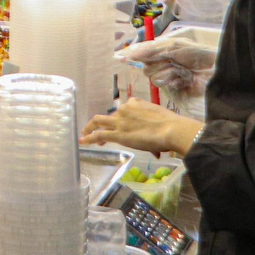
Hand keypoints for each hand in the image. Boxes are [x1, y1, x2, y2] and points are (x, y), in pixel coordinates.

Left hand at [82, 99, 202, 156]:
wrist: (171, 129)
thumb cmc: (171, 127)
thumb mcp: (160, 123)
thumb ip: (155, 134)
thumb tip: (158, 151)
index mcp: (135, 103)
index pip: (123, 110)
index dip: (118, 118)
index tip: (118, 126)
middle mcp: (125, 109)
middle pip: (108, 115)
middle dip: (100, 123)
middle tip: (94, 130)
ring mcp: (120, 121)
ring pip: (98, 122)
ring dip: (89, 128)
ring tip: (84, 135)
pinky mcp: (118, 134)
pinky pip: (99, 135)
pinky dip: (89, 138)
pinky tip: (83, 141)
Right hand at [122, 36, 216, 102]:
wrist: (216, 69)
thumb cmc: (197, 54)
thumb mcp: (173, 46)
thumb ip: (149, 50)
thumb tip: (128, 53)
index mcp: (161, 53)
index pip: (140, 55)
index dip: (133, 56)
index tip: (121, 57)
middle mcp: (162, 66)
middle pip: (146, 68)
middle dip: (159, 63)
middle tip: (172, 60)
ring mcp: (168, 80)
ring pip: (154, 78)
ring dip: (169, 72)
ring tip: (182, 70)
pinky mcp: (174, 92)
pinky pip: (165, 87)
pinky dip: (174, 81)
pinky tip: (184, 79)